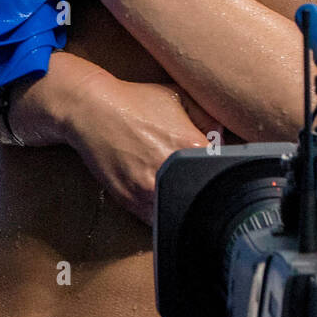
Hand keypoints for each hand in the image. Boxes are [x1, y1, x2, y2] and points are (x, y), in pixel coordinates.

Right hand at [65, 75, 223, 225]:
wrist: (92, 111)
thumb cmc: (135, 102)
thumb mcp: (178, 97)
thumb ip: (208, 117)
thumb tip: (224, 138)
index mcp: (188, 146)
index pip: (223, 168)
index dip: (221, 166)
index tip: (216, 163)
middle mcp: (170, 173)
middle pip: (203, 192)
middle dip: (203, 183)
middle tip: (197, 172)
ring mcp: (148, 192)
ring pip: (181, 210)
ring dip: (183, 201)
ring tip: (176, 182)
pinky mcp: (131, 203)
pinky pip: (156, 218)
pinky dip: (161, 209)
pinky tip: (160, 191)